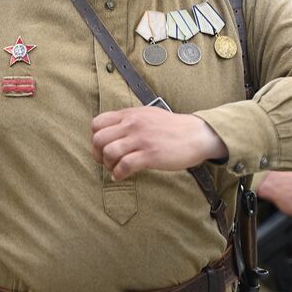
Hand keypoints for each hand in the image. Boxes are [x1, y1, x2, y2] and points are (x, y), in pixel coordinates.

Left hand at [90, 106, 228, 180]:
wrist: (197, 135)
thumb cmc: (173, 127)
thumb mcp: (148, 115)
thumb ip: (130, 120)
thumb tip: (113, 131)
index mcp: (131, 114)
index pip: (97, 123)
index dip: (95, 138)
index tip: (102, 147)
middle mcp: (133, 124)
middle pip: (99, 139)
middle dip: (97, 153)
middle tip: (105, 161)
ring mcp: (141, 139)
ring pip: (109, 152)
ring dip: (108, 164)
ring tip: (115, 169)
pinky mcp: (150, 155)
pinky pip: (124, 166)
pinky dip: (118, 174)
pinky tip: (120, 176)